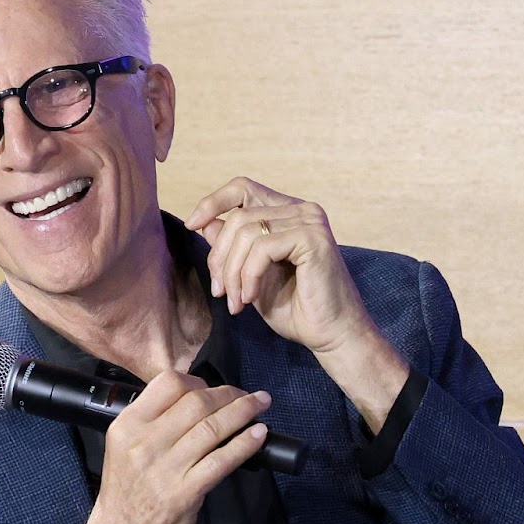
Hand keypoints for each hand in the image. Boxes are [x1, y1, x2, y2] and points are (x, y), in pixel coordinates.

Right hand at [33, 372, 270, 523]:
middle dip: (229, 394)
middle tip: (247, 396)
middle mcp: (144, 443)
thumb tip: (193, 401)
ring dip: (243, 412)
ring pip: (213, 427)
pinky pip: (223, 460)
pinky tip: (259, 435)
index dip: (197, 379)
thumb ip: (152, 425)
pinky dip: (245, 444)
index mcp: (127, 426)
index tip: (213, 387)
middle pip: (196, 401)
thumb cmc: (127, 498)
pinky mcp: (185, 492)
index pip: (167, 383)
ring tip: (260, 405)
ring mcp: (165, 468)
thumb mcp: (125, 451)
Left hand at [185, 177, 408, 432]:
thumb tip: (203, 222)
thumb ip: (233, 247)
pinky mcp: (312, 238)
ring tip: (235, 302)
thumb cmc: (296, 309)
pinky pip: (262, 248)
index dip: (212, 201)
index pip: (242, 188)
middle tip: (220, 292)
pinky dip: (248, 276)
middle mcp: (302, 209)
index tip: (192, 225)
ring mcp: (309, 221)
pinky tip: (250, 299)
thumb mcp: (251, 275)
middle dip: (219, 256)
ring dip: (232, 272)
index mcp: (288, 213)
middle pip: (238, 215)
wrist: (331, 336)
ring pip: (246, 232)